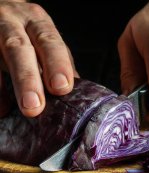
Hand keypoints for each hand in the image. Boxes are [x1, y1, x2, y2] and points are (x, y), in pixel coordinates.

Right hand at [0, 1, 76, 117]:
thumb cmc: (27, 31)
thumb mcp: (44, 39)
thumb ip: (60, 62)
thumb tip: (78, 94)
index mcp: (38, 23)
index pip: (49, 41)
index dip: (56, 64)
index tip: (62, 87)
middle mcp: (12, 22)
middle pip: (19, 49)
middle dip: (28, 78)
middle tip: (35, 105)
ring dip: (4, 86)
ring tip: (12, 109)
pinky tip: (0, 109)